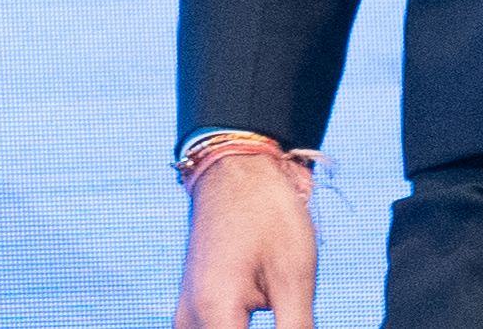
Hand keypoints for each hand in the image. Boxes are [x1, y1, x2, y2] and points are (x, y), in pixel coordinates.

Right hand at [175, 149, 317, 327]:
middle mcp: (190, 319)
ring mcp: (186, 314)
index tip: (296, 325)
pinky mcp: (192, 307)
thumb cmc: (267, 213)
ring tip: (283, 316)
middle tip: (291, 318)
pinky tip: (263, 323)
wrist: (235, 168)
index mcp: (214, 314)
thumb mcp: (294, 278)